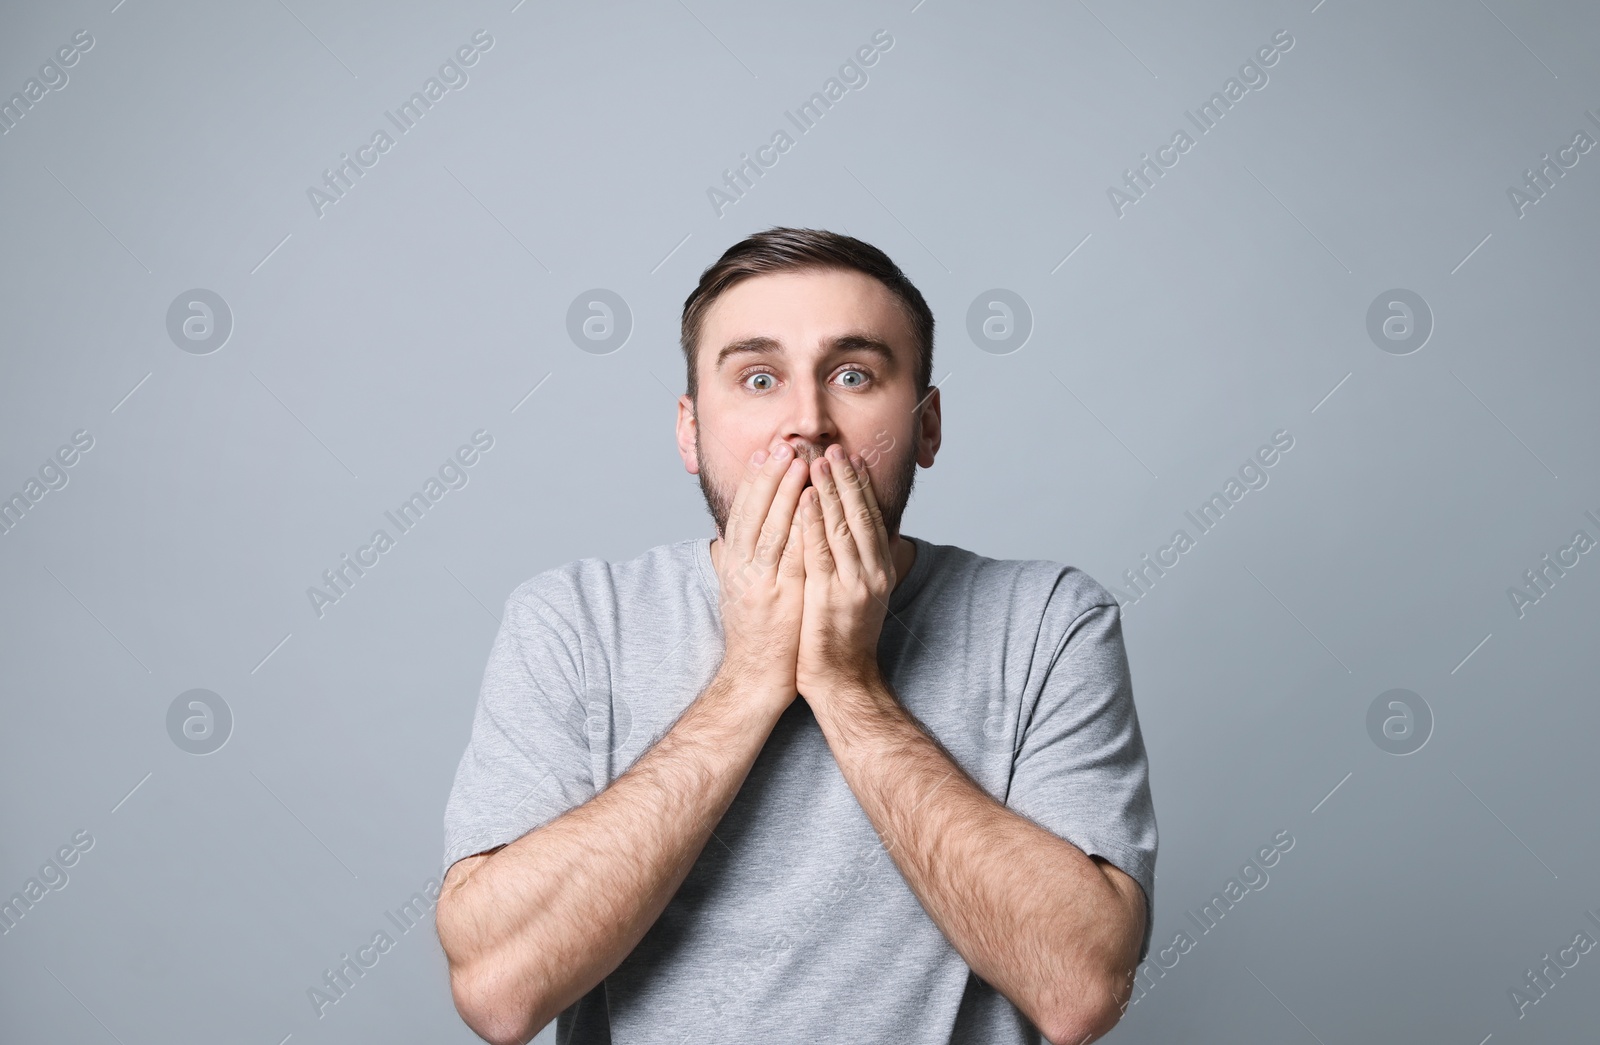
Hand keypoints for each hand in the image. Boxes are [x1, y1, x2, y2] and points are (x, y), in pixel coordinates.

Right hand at [713, 441, 809, 707]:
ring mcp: (760, 581)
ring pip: (773, 527)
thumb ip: (736, 562)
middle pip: (754, 512)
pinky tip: (812, 505)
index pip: (742, 512)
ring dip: (786, 492)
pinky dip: (801, 526)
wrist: (754, 677)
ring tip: (800, 463)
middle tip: (784, 446)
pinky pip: (792, 554)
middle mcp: (742, 568)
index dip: (753, 481)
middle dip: (770, 476)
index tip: (764, 454)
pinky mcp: (781, 596)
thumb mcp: (738, 591)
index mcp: (733, 563)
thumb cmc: (754, 635)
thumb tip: (731, 537)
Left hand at [795, 444, 896, 702]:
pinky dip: (813, 522)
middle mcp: (873, 572)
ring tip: (817, 461)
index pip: (871, 516)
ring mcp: (855, 584)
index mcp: (879, 568)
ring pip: (842, 526)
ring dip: (829, 491)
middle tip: (833, 448)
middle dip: (845, 479)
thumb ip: (852, 561)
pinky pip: (821, 551)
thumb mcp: (856, 592)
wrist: (842, 680)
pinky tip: (805, 498)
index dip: (859, 485)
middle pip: (860, 515)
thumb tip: (844, 531)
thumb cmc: (841, 636)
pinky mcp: (832, 596)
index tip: (849, 457)